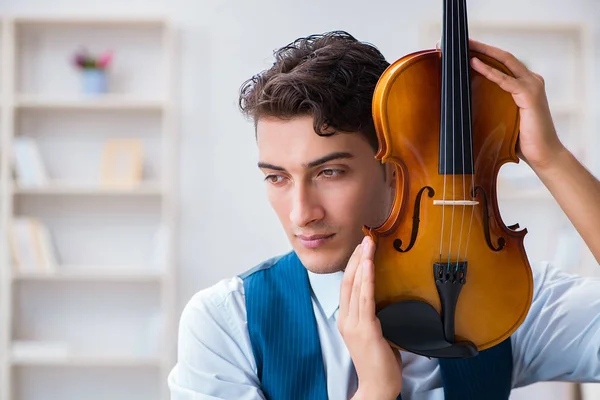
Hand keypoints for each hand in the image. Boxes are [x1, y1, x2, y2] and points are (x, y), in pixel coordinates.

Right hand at [338, 235, 401, 399]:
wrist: (377, 387)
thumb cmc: (379, 363)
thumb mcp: (373, 334)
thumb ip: (372, 317)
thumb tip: (384, 300)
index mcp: (346, 320)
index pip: (347, 286)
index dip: (353, 265)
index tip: (361, 249)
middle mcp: (346, 319)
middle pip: (348, 281)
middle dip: (356, 258)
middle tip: (365, 239)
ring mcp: (354, 324)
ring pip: (356, 286)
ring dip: (362, 263)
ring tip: (367, 245)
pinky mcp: (366, 329)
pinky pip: (366, 299)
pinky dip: (366, 279)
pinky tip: (369, 265)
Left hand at [468, 38, 565, 169]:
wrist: (542, 154)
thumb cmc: (520, 140)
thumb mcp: (502, 117)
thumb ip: (492, 104)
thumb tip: (465, 101)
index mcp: (525, 84)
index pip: (503, 63)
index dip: (485, 54)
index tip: (465, 50)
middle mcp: (531, 80)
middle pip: (503, 57)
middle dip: (482, 47)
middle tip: (462, 42)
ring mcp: (532, 85)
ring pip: (505, 61)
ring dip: (483, 52)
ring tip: (465, 47)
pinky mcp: (529, 95)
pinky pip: (505, 79)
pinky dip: (488, 71)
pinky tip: (474, 63)